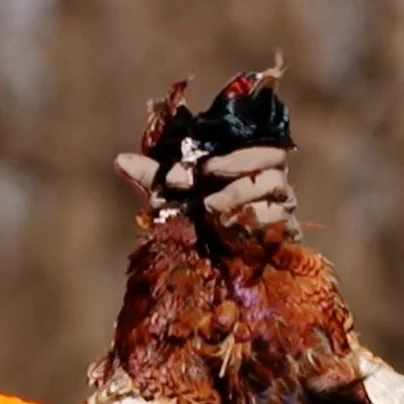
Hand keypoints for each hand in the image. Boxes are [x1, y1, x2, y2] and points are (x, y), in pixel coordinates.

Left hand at [113, 145, 297, 236]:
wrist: (213, 266)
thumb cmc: (194, 220)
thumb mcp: (171, 197)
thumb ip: (153, 177)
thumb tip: (120, 160)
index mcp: (247, 160)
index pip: (254, 137)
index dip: (225, 148)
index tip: (188, 167)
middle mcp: (270, 176)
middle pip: (271, 155)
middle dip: (236, 162)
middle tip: (205, 176)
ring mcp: (280, 203)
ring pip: (274, 184)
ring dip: (239, 192)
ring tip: (210, 208)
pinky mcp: (283, 231)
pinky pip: (278, 218)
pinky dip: (253, 220)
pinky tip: (227, 227)